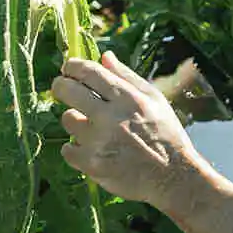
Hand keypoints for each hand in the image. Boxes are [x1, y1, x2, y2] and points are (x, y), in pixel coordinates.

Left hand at [53, 51, 207, 206]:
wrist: (172, 177)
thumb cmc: (166, 135)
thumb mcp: (155, 100)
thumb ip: (127, 77)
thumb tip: (104, 56)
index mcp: (129, 99)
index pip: (90, 72)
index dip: (73, 66)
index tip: (68, 68)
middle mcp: (112, 117)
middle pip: (68, 91)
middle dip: (60, 86)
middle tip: (62, 88)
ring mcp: (100, 142)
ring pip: (67, 119)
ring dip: (75, 120)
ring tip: (92, 128)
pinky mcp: (92, 164)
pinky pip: (67, 149)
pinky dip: (76, 148)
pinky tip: (92, 149)